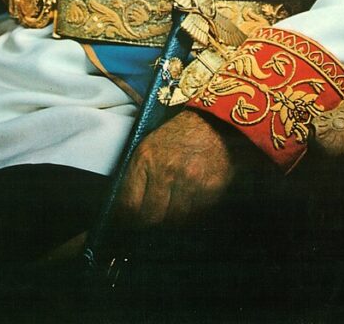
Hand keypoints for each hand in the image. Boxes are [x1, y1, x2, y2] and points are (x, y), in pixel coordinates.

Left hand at [115, 110, 240, 227]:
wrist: (216, 122)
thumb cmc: (181, 134)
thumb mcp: (152, 144)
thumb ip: (139, 174)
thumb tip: (127, 207)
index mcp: (146, 157)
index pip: (129, 203)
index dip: (127, 218)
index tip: (129, 221)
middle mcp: (166, 170)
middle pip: (150, 216)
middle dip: (149, 221)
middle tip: (150, 219)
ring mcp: (188, 181)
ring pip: (173, 219)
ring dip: (171, 217)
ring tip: (173, 205)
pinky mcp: (209, 189)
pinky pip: (194, 215)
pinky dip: (190, 213)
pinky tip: (190, 200)